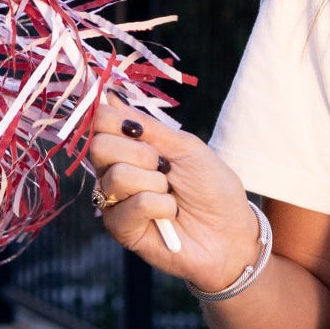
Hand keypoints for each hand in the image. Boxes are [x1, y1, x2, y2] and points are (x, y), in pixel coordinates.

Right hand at [87, 96, 258, 290]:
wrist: (230, 232)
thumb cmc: (213, 187)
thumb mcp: (185, 147)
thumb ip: (147, 126)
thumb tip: (110, 96)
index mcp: (130, 148)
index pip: (99, 122)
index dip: (110, 118)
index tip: (138, 128)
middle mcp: (115, 171)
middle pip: (99, 146)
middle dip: (140, 153)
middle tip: (165, 167)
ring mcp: (115, 201)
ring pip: (116, 176)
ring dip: (154, 182)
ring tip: (171, 194)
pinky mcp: (121, 229)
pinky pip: (131, 205)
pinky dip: (160, 205)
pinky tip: (170, 214)